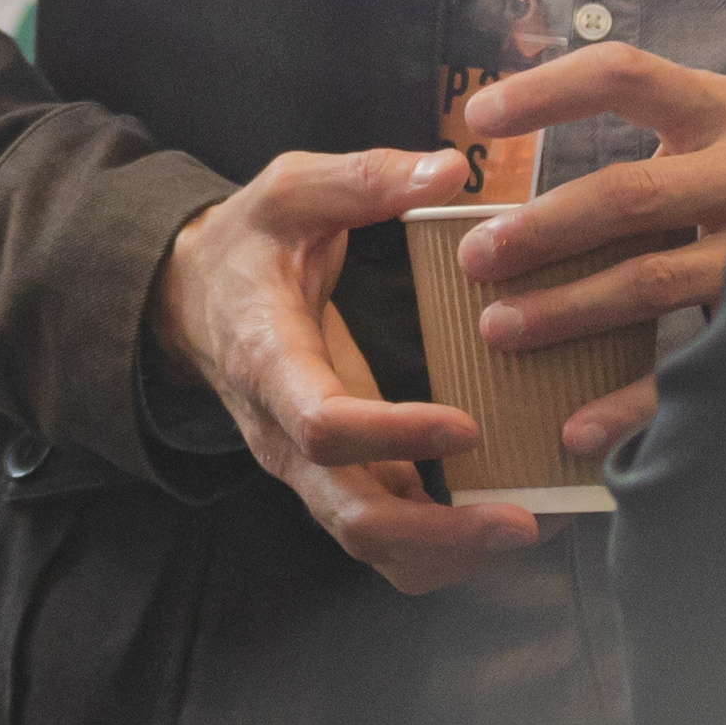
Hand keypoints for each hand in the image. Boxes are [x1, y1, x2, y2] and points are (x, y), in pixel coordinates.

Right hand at [157, 147, 542, 594]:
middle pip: (350, 517)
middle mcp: (282, 435)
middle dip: (438, 533)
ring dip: (449, 554)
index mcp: (267, 361)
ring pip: (369, 545)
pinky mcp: (333, 481)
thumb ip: (364, 178)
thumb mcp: (291, 192)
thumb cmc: (250, 244)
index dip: (393, 435)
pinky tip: (506, 525)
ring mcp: (306, 470)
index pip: (322, 426)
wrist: (195, 300)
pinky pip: (383, 540)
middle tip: (524, 520)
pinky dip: (443, 549)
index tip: (467, 425)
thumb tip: (451, 170)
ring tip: (530, 529)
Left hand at [433, 43, 725, 459]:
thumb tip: (500, 158)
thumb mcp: (709, 132)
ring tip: (499, 329)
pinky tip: (576, 425)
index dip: (546, 92)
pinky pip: (692, 365)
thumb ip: (634, 139)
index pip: (623, 77)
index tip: (477, 116)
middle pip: (628, 195)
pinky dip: (629, 401)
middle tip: (476, 258)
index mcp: (722, 109)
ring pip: (652, 281)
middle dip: (541, 229)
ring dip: (567, 311)